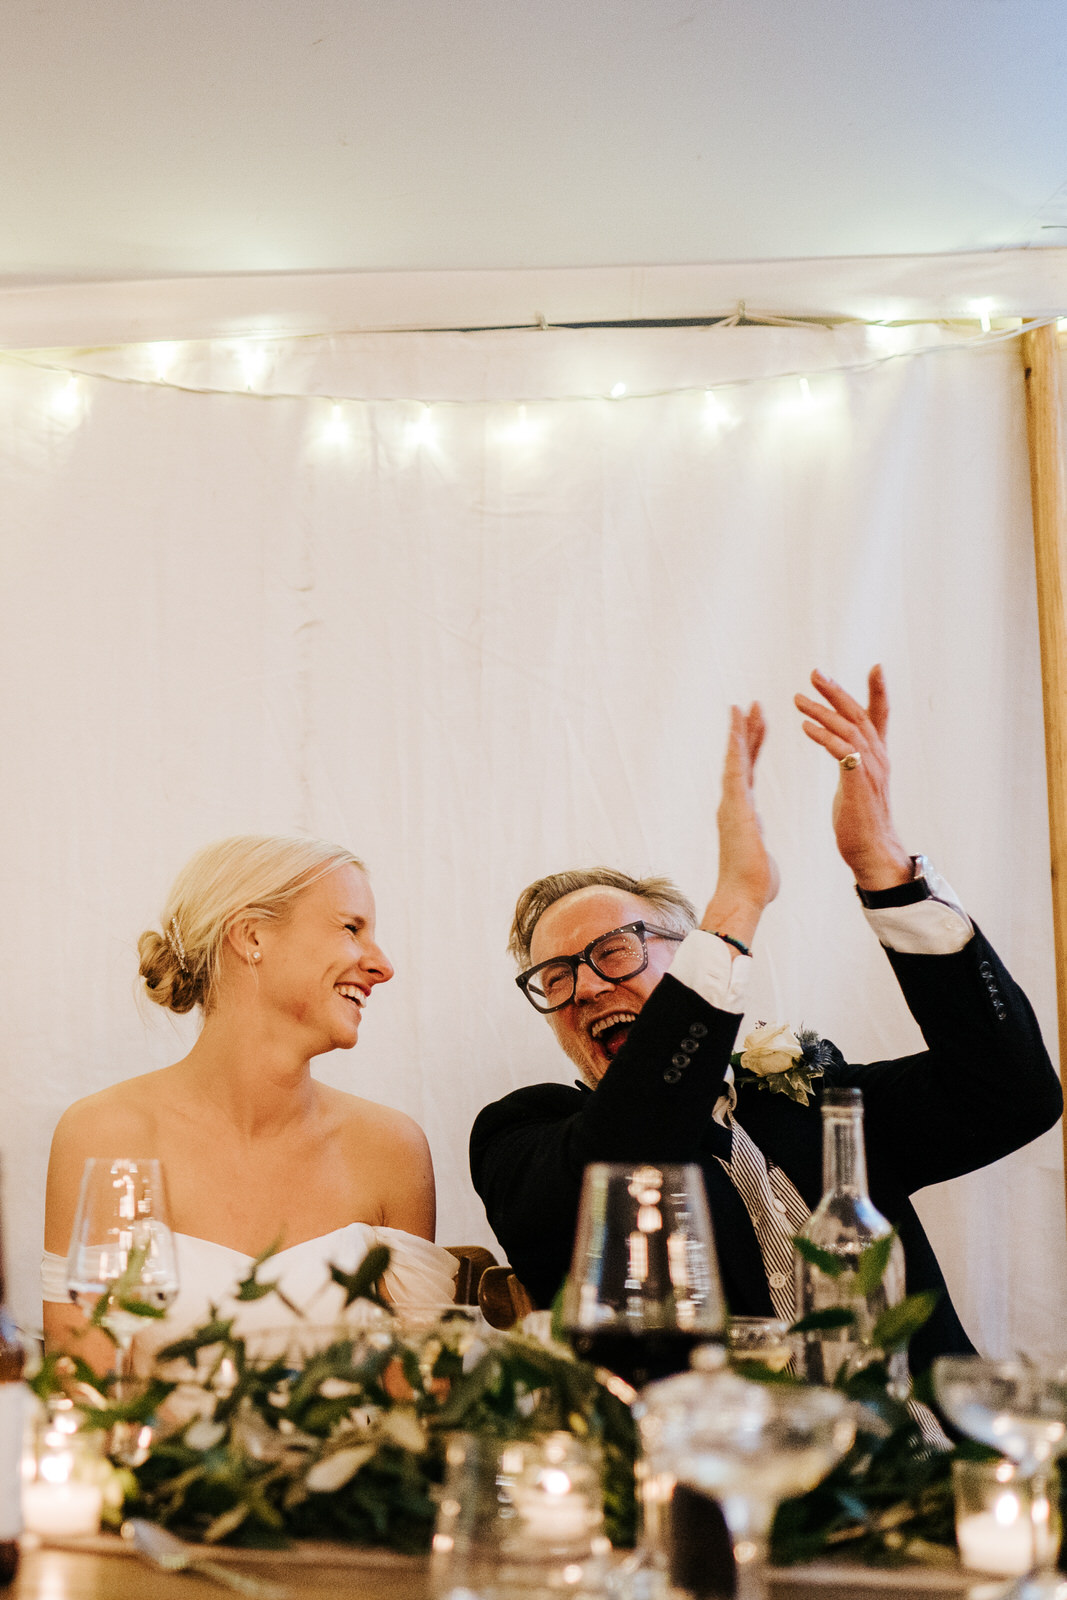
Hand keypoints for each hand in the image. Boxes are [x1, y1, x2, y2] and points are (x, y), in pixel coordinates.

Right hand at [701, 703, 779, 946]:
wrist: (743, 896)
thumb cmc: (754, 886)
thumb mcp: (761, 862)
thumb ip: (759, 852)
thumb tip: (762, 863)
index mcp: (743, 814)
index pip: (747, 774)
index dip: (751, 750)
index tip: (756, 728)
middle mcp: (733, 804)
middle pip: (741, 760)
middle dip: (747, 733)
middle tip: (751, 706)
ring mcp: (731, 802)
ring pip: (735, 758)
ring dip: (740, 731)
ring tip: (745, 706)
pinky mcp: (734, 803)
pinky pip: (736, 766)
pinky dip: (736, 742)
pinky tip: (739, 723)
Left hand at [794, 666, 911, 889]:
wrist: (871, 853)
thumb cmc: (861, 821)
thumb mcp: (858, 784)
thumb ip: (854, 764)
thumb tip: (847, 753)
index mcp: (877, 757)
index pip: (880, 717)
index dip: (879, 692)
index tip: (876, 667)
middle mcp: (878, 759)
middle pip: (859, 715)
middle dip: (837, 692)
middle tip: (815, 674)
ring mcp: (870, 771)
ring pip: (848, 730)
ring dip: (822, 712)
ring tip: (798, 699)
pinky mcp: (858, 785)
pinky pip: (841, 753)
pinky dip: (823, 737)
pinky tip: (805, 728)